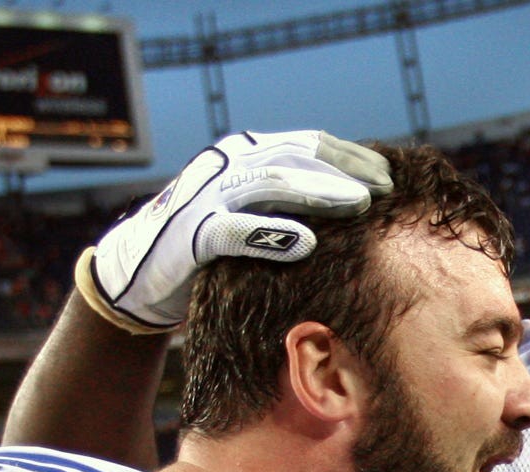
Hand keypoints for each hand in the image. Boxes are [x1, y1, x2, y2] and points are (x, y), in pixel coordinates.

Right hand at [82, 130, 393, 332]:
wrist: (138, 271)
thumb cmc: (212, 243)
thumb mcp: (254, 211)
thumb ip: (293, 199)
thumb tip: (363, 203)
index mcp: (246, 152)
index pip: (308, 144)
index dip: (352, 156)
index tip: (391, 175)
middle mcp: (227, 165)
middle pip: (295, 157)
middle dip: (345, 171)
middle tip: (385, 191)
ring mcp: (207, 196)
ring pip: (269, 184)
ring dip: (318, 192)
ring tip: (358, 206)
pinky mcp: (190, 234)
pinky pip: (233, 231)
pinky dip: (270, 235)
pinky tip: (305, 243)